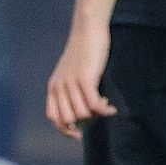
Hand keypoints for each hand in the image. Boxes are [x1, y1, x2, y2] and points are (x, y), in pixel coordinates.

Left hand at [46, 22, 115, 139]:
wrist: (88, 29)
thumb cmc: (84, 49)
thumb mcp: (73, 71)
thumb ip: (73, 89)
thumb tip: (85, 112)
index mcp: (54, 86)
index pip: (54, 117)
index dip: (65, 130)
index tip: (79, 135)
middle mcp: (59, 87)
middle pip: (68, 119)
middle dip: (84, 123)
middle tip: (98, 115)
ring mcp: (71, 83)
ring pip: (82, 114)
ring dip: (97, 115)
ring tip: (107, 107)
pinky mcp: (85, 79)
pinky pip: (94, 104)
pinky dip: (104, 110)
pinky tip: (112, 107)